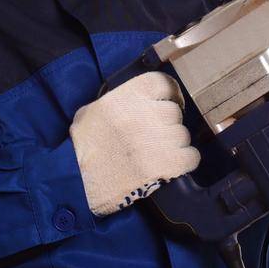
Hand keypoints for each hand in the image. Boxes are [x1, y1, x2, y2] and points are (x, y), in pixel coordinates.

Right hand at [70, 72, 199, 215]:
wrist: (77, 184)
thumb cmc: (83, 149)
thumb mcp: (92, 112)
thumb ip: (118, 100)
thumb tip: (142, 98)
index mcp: (125, 98)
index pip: (162, 83)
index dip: (168, 93)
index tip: (168, 102)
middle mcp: (143, 115)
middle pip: (174, 112)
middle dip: (167, 124)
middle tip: (155, 136)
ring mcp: (156, 140)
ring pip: (182, 135)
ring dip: (174, 144)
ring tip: (157, 154)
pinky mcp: (165, 165)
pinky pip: (191, 156)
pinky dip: (184, 161)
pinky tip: (171, 166)